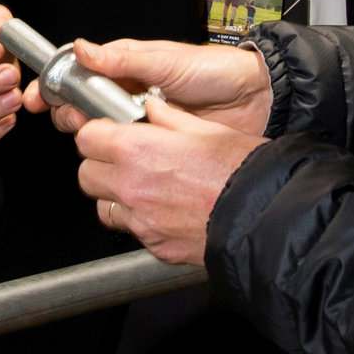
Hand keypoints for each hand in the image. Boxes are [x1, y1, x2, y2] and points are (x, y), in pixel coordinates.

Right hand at [34, 38, 272, 138]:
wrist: (255, 101)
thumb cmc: (215, 71)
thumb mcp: (167, 60)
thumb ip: (123, 58)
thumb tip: (82, 48)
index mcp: (124, 70)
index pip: (78, 78)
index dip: (56, 88)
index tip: (41, 98)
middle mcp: (126, 98)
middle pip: (80, 110)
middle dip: (70, 115)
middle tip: (79, 119)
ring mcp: (139, 126)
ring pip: (100, 136)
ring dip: (94, 138)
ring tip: (105, 135)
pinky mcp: (155, 150)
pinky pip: (128, 158)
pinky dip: (118, 160)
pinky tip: (119, 160)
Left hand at [73, 97, 261, 265]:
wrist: (266, 217)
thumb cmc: (242, 171)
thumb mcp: (206, 128)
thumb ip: (168, 118)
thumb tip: (153, 109)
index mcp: (137, 149)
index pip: (86, 138)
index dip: (97, 134)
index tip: (109, 134)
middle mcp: (130, 186)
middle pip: (86, 174)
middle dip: (100, 165)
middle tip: (124, 160)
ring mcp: (140, 220)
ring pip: (103, 206)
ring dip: (116, 195)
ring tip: (143, 187)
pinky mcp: (154, 245)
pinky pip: (132, 230)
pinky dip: (141, 220)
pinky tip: (164, 210)